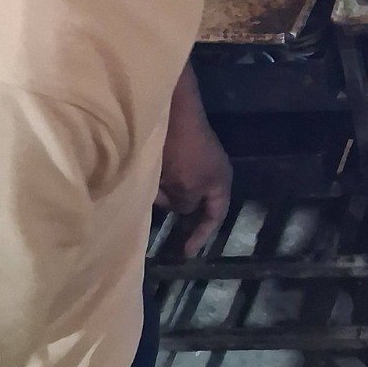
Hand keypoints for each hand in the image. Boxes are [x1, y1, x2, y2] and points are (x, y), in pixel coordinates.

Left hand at [157, 68, 231, 257]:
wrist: (170, 114)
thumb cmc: (185, 154)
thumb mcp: (189, 188)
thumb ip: (186, 206)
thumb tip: (182, 208)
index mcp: (220, 181)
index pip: (216, 215)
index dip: (202, 235)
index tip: (186, 253)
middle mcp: (208, 173)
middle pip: (193, 203)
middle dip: (177, 208)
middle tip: (160, 205)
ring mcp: (191, 162)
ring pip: (176, 190)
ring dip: (163, 194)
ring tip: (151, 187)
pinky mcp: (174, 154)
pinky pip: (166, 177)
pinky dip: (157, 182)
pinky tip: (147, 178)